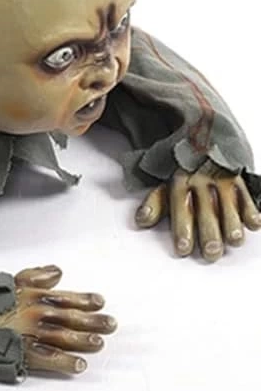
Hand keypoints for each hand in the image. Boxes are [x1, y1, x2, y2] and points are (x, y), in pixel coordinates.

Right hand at [0, 265, 116, 375]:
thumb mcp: (4, 281)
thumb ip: (32, 277)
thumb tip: (56, 271)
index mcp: (30, 295)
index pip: (64, 296)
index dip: (84, 299)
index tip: (99, 301)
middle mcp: (34, 313)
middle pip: (71, 317)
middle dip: (92, 321)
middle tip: (110, 324)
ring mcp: (30, 333)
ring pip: (65, 336)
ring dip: (84, 340)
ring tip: (99, 342)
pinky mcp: (23, 352)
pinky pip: (50, 358)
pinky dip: (66, 362)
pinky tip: (79, 364)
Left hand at [134, 159, 260, 261]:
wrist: (202, 138)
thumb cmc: (182, 168)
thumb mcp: (164, 182)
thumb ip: (155, 203)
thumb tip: (141, 221)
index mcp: (179, 182)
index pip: (180, 208)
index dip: (182, 230)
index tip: (183, 249)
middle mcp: (201, 181)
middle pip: (206, 210)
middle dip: (209, 233)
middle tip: (211, 252)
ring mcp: (222, 179)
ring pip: (229, 204)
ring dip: (232, 223)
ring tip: (233, 240)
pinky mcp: (239, 179)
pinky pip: (247, 195)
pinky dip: (252, 209)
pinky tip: (253, 224)